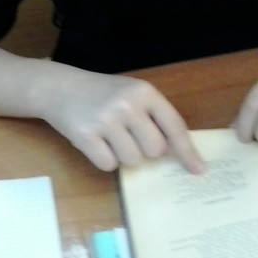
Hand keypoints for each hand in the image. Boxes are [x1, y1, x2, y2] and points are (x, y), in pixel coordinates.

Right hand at [44, 73, 204, 173]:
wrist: (59, 87)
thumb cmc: (102, 94)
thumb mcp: (132, 95)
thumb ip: (154, 117)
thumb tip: (177, 152)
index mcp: (144, 92)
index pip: (174, 126)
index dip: (187, 151)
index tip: (198, 170)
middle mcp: (127, 104)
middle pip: (155, 150)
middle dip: (145, 150)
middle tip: (128, 136)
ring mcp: (105, 120)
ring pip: (133, 160)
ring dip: (123, 156)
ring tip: (109, 137)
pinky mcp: (85, 136)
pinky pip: (108, 165)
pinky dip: (104, 160)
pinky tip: (96, 142)